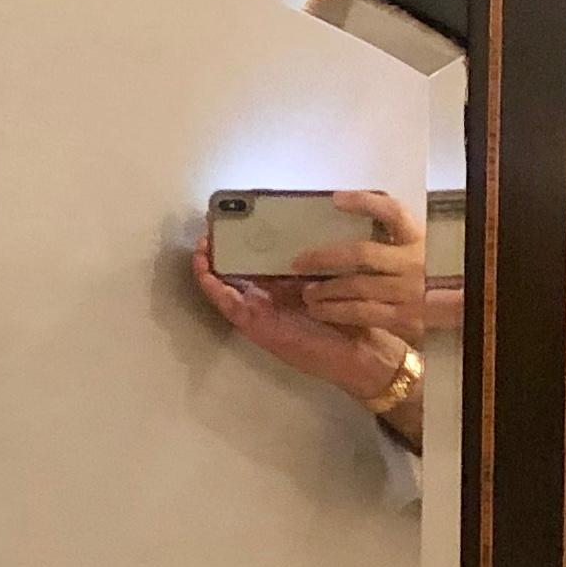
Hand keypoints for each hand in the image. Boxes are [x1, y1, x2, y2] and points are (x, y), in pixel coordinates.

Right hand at [189, 190, 458, 408]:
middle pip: (239, 269)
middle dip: (223, 247)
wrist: (363, 352)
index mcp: (290, 282)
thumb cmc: (354, 314)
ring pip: (227, 285)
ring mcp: (262, 311)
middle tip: (214, 224)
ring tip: (202, 244)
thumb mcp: (336, 276)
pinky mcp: (256, 326)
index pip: (261, 256)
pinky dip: (213, 287)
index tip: (236, 215)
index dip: (246, 237)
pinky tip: (205, 269)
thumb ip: (319, 257)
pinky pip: (228, 304)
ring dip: (210, 266)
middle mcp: (272, 295)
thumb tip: (303, 223)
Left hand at [287, 190, 464, 347]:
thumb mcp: (420, 246)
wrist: (468, 309)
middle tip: (298, 261)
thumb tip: (348, 207)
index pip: (392, 211)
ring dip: (325, 288)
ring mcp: (409, 290)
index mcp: (419, 237)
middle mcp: (415, 261)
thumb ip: (393, 233)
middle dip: (324, 257)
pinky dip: (336, 311)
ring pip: (357, 286)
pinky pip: (362, 313)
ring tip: (305, 291)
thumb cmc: (434, 273)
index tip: (336, 199)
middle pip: (361, 254)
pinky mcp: (404, 316)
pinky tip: (319, 310)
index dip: (364, 202)